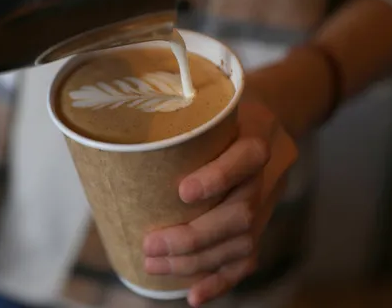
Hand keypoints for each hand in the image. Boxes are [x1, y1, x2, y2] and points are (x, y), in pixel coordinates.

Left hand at [143, 99, 297, 306]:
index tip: (182, 192)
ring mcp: (267, 203)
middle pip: (241, 212)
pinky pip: (248, 259)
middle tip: (150, 245)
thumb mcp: (210, 103)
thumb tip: (120, 144)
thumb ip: (180, 121)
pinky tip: (193, 296)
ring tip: (154, 264)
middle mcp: (266, 173)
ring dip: (196, 261)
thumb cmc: (223, 114)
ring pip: (242, 242)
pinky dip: (220, 281)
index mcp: (257, 134)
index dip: (218, 177)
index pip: (247, 157)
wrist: (271, 122)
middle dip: (193, 236)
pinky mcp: (262, 225)